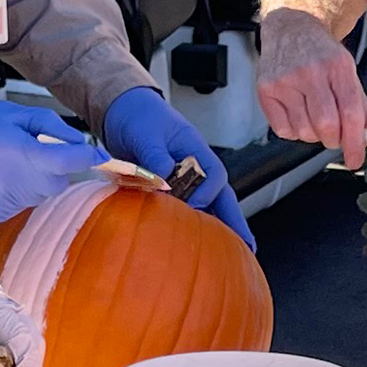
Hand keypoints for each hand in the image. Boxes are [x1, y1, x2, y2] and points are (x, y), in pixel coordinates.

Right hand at [0, 99, 106, 227]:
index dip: (87, 158)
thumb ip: (48, 126)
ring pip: (39, 196)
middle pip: (56, 182)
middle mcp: (10, 181)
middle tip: (23, 151)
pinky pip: (19, 207)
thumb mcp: (8, 113)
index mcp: (15, 150)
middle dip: (50, 168)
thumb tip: (80, 145)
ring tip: (2, 164)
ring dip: (31, 182)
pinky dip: (14, 194)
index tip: (100, 155)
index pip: (65, 161)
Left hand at [99, 87, 251, 243]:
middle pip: (221, 197)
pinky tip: (190, 246)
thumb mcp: (147, 133)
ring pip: (207, 207)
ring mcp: (182, 180)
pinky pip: (183, 211)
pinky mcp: (167, 190)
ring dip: (216, 229)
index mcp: (196, 151)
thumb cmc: (139, 116)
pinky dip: (189, 228)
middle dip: (234, 222)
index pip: (214, 177)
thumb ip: (155, 156)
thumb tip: (163, 180)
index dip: (206, 194)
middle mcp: (195, 168)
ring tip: (228, 255)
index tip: (191, 207)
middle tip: (246, 247)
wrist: (121, 111)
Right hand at [254, 7, 366, 170]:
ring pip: (304, 131)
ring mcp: (285, 81)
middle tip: (334, 135)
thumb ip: (364, 107)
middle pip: (326, 126)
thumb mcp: (348, 74)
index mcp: (338, 66)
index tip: (356, 159)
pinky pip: (283, 130)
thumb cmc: (320, 53)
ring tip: (314, 118)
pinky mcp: (266, 89)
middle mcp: (311, 72)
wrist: (291, 28)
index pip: (351, 113)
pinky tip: (297, 115)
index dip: (356, 142)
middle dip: (334, 140)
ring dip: (313, 135)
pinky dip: (293, 131)